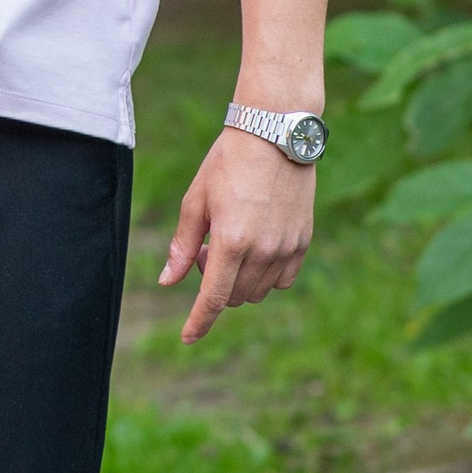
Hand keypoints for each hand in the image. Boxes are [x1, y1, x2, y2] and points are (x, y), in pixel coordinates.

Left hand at [159, 125, 315, 343]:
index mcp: (232, 241)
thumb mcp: (196, 201)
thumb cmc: (228, 163)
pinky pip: (283, 279)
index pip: (213, 298)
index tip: (187, 337)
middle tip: (206, 250)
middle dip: (215, 285)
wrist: (275, 134)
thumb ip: (183, 245)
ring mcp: (287, 248)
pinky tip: (254, 248)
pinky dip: (265, 275)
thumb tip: (167, 281)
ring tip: (229, 243)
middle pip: (235, 297)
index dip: (199, 322)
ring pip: (259, 292)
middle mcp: (263, 250)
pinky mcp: (304, 241)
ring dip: (239, 281)